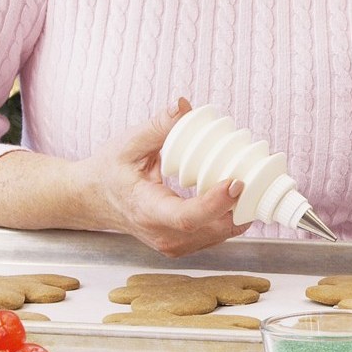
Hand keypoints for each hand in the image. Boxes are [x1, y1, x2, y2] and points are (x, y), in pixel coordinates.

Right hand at [77, 98, 250, 255]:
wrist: (92, 199)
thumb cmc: (108, 173)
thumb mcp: (127, 144)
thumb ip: (158, 127)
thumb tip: (184, 107)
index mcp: (146, 210)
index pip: (186, 217)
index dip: (215, 203)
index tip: (236, 183)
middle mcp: (162, 234)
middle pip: (212, 228)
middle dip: (240, 205)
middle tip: (259, 175)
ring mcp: (173, 244)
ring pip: (219, 234)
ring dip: (240, 211)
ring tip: (254, 180)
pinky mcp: (182, 244)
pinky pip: (215, 234)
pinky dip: (231, 216)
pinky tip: (240, 194)